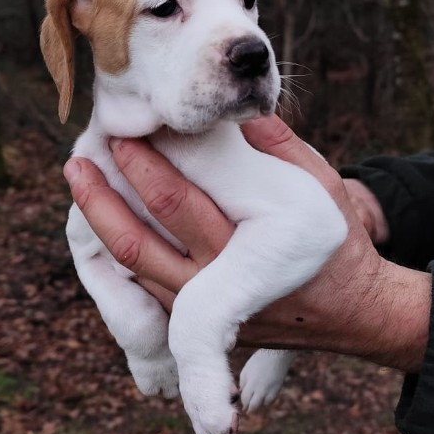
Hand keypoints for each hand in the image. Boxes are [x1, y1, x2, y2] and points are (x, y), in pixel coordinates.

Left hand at [63, 117, 430, 371]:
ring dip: (101, 223)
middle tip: (82, 153)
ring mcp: (203, 312)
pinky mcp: (198, 326)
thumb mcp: (320, 182)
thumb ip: (275, 143)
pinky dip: (117, 255)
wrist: (352, 310)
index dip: (143, 165)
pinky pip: (144, 290)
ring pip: (134, 269)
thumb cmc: (335, 239)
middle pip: (139, 240)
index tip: (124, 132)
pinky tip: (103, 221)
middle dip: (104, 193)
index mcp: (250, 245)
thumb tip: (231, 107)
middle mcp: (218, 283)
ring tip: (81, 180)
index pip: (177, 203)